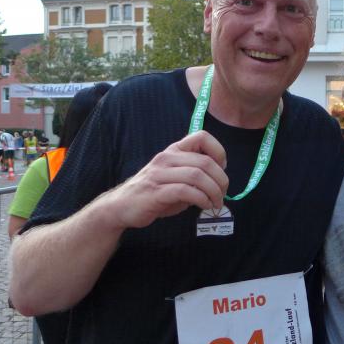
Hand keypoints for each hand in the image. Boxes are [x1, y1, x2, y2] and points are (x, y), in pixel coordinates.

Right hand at [104, 131, 228, 229]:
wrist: (121, 207)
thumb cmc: (154, 193)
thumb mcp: (176, 178)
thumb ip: (195, 175)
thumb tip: (219, 181)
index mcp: (174, 151)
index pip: (202, 136)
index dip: (218, 151)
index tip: (222, 169)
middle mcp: (167, 158)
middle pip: (205, 161)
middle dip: (221, 180)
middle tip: (223, 195)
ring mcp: (160, 174)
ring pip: (197, 175)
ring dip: (213, 192)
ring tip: (216, 204)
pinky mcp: (155, 191)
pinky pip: (185, 191)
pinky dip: (201, 199)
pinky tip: (204, 206)